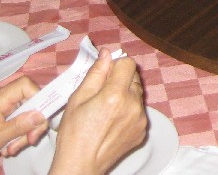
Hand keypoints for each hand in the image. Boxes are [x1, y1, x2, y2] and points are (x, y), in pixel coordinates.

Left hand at [0, 77, 45, 169]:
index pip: (27, 85)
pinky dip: (18, 132)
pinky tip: (10, 146)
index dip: (39, 97)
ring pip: (26, 112)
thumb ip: (18, 126)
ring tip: (12, 149)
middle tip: (29, 141)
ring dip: (24, 132)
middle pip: (30, 100)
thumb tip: (42, 115)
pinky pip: (18, 118)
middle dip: (33, 122)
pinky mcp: (1, 114)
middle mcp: (2, 97)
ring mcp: (2, 105)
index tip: (40, 119)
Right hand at [49, 50, 146, 174]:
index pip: (128, 63)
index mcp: (115, 94)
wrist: (81, 164)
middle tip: (103, 92)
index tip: (106, 72)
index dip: (116, 65)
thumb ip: (96, 73)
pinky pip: (140, 110)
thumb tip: (106, 54)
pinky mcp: (143, 130)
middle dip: (121, 79)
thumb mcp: (78, 98)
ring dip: (127, 94)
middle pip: (134, 77)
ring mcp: (140, 119)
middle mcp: (133, 105)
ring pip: (138, 94)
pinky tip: (113, 120)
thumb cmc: (74, 134)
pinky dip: (130, 110)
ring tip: (107, 109)